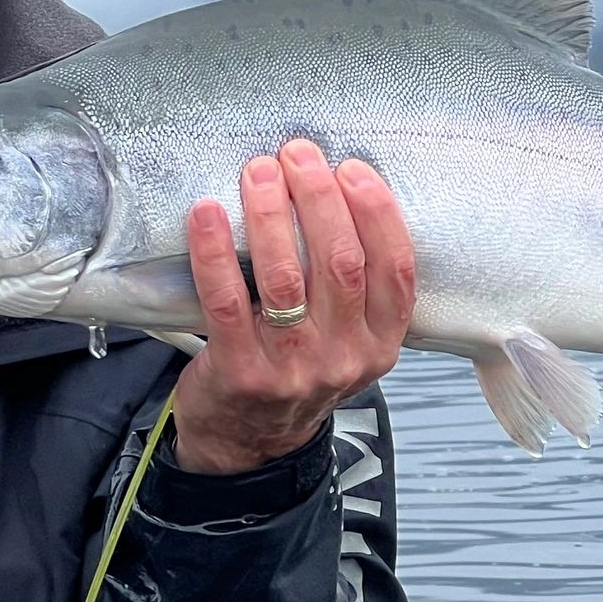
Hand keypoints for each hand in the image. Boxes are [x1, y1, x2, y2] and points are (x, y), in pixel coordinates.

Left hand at [170, 141, 415, 473]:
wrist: (247, 446)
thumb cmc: (294, 373)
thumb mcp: (345, 341)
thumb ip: (351, 289)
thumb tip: (332, 192)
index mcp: (381, 344)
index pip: (395, 270)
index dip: (377, 213)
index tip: (352, 169)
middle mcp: (344, 358)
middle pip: (340, 263)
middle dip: (318, 198)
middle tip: (296, 155)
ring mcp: (293, 368)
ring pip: (286, 277)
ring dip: (270, 214)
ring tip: (258, 172)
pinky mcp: (241, 373)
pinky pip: (228, 301)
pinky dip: (215, 251)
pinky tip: (206, 213)